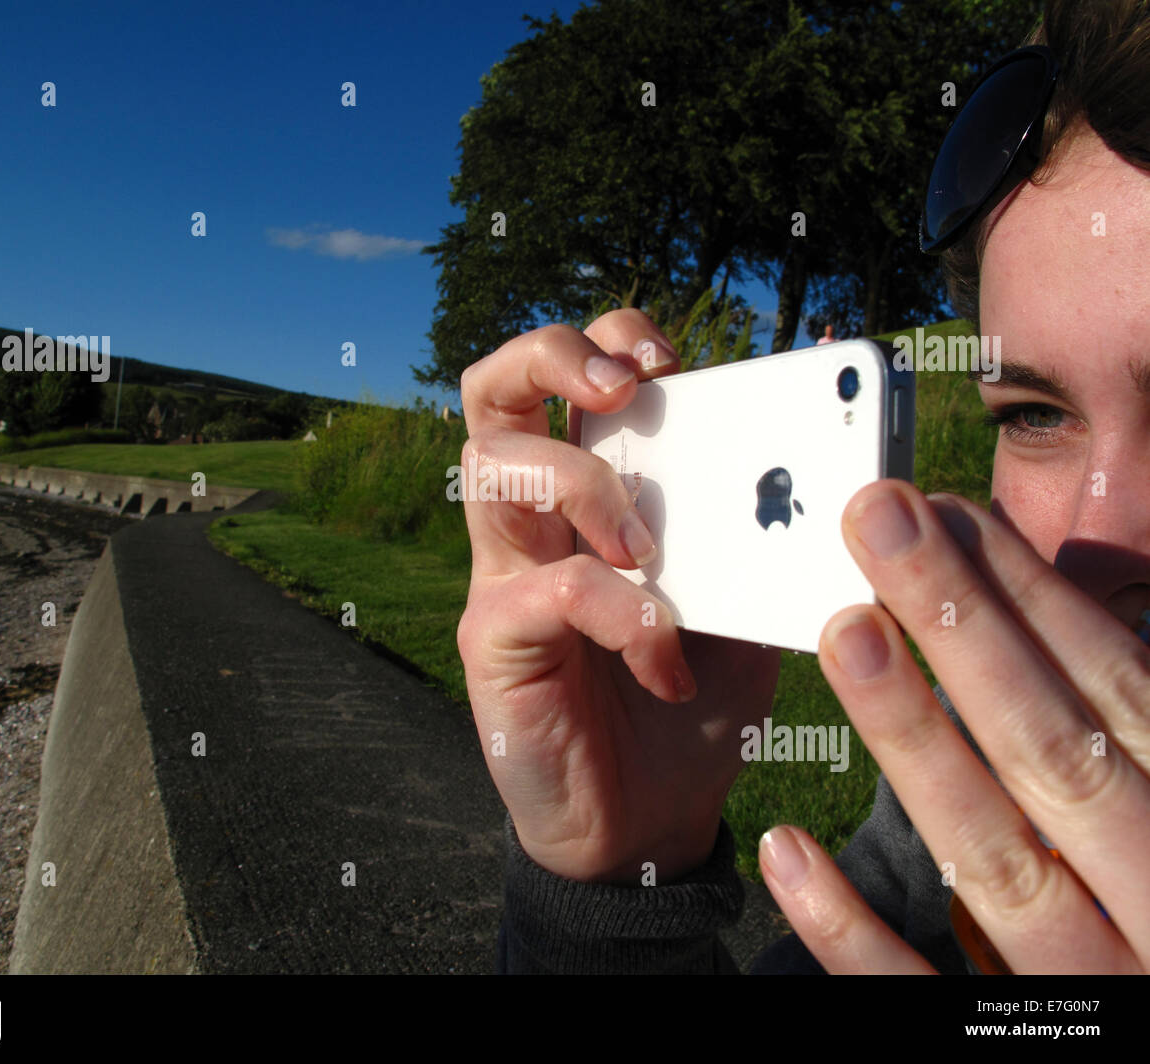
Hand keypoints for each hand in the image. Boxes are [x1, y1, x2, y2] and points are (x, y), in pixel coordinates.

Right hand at [456, 309, 779, 884]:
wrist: (649, 822)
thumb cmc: (695, 706)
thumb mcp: (746, 607)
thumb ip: (760, 540)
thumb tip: (825, 462)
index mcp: (595, 495)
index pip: (576, 379)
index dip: (612, 340)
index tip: (674, 358)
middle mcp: (537, 521)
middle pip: (495, 388)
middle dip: (555, 356)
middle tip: (624, 386)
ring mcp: (504, 575)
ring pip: (492, 464)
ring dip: (583, 482)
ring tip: (646, 547)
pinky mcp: (494, 639)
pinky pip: (550, 590)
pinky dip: (624, 613)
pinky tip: (666, 663)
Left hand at [758, 481, 1148, 972]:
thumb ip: (1134, 740)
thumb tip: (1055, 616)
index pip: (1120, 699)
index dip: (1037, 601)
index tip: (951, 510)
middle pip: (1055, 755)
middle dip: (962, 628)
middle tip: (878, 518)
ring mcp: (1086, 997)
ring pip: (992, 861)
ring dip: (913, 738)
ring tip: (842, 629)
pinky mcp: (1014, 1060)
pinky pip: (918, 997)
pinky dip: (851, 927)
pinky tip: (784, 848)